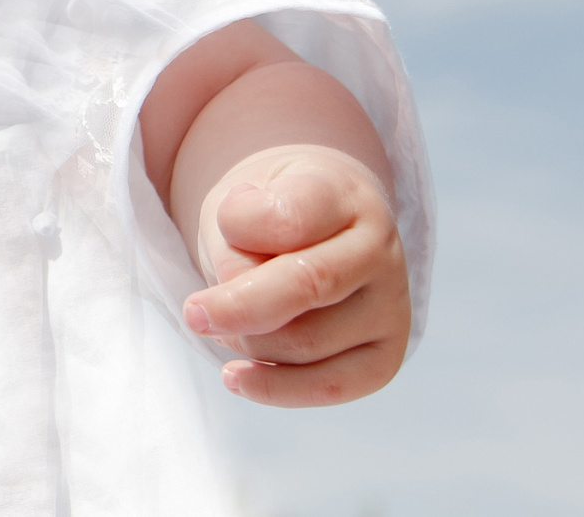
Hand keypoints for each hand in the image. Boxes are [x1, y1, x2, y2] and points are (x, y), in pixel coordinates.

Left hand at [182, 143, 409, 406]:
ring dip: (248, 340)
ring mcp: (391, 305)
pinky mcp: (386, 356)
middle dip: (238, 307)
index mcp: (342, 194)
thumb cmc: (267, 213)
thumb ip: (236, 246)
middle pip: (306, 286)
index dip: (240, 227)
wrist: (318, 227)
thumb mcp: (240, 204)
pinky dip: (274, 387)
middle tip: (193, 314)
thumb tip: (239, 310)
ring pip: (305, 343)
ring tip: (227, 323)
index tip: (220, 225)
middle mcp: (379, 249)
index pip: (290, 217)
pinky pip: (330, 386)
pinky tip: (235, 377)